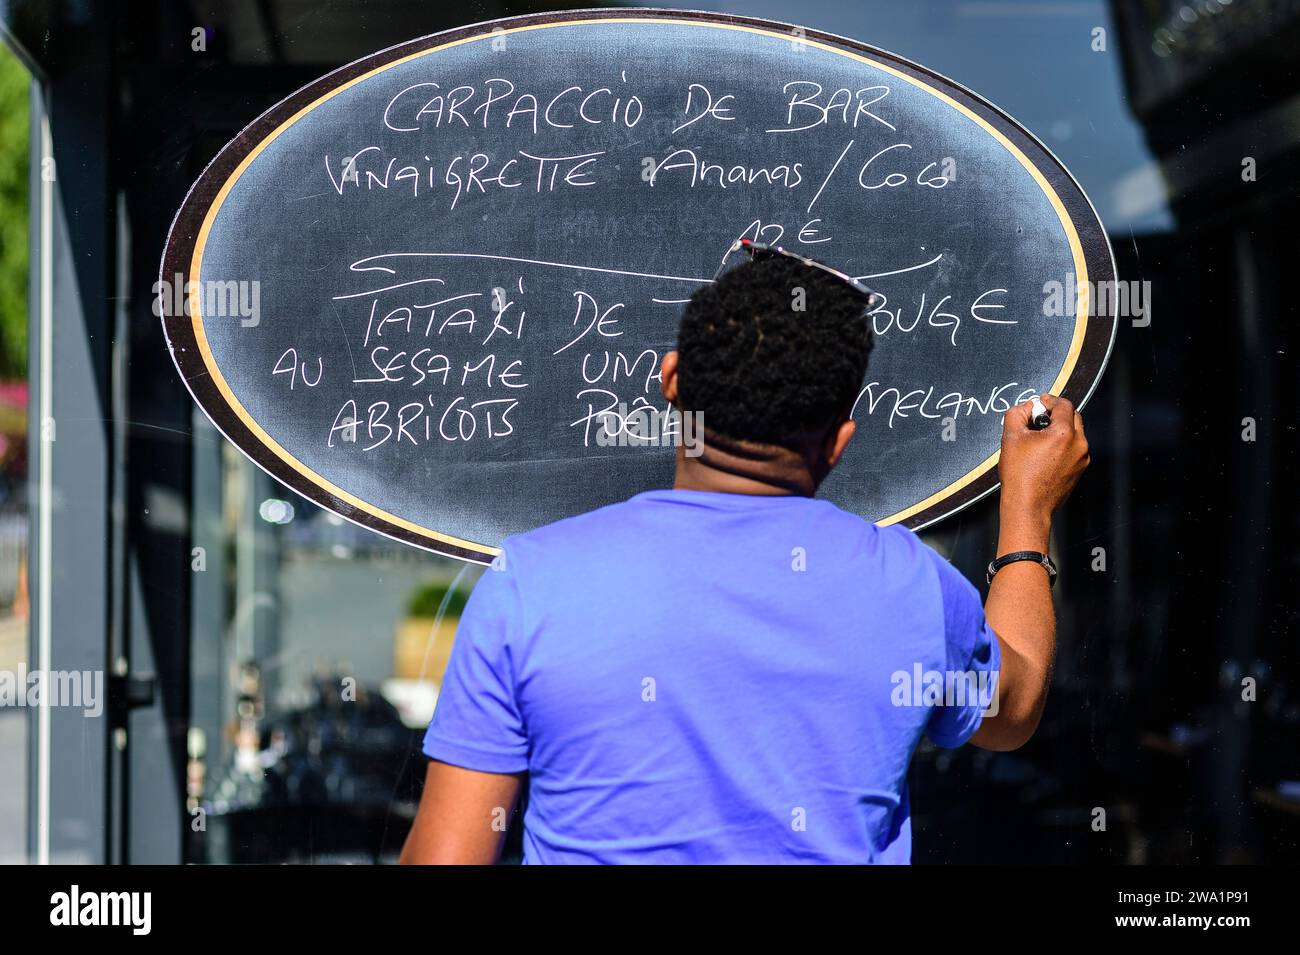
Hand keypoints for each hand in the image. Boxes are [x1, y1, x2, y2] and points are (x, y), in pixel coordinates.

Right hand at [998, 395, 1089, 531]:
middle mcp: (1080, 444)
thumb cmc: (1019, 474)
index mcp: (1064, 433)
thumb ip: (1017, 413)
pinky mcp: (1080, 469)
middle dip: (1057, 414)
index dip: (1049, 400)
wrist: (1028, 506)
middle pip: (1073, 417)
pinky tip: (1045, 454)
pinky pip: (1074, 449)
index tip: (1039, 403)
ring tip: (1040, 439)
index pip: (1064, 404)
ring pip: (1075, 433)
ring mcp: (1082, 458)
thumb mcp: (1010, 437)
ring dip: (1060, 430)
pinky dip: (1063, 445)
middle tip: (1039, 419)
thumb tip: (1027, 407)